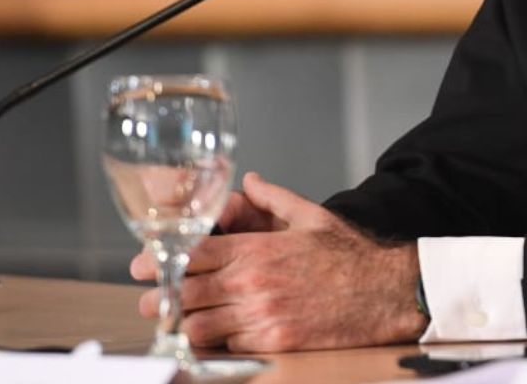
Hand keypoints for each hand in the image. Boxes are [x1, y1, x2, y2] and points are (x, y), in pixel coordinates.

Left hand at [128, 171, 426, 352]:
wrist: (385, 292)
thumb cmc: (350, 255)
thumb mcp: (312, 216)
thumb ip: (274, 198)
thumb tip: (250, 181)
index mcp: (256, 250)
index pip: (191, 255)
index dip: (159, 262)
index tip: (141, 267)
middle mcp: (252, 284)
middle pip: (185, 294)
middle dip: (161, 299)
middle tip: (153, 302)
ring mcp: (262, 316)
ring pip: (198, 326)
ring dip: (186, 324)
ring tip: (182, 322)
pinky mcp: (274, 343)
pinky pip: (228, 346)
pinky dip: (220, 341)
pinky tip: (221, 334)